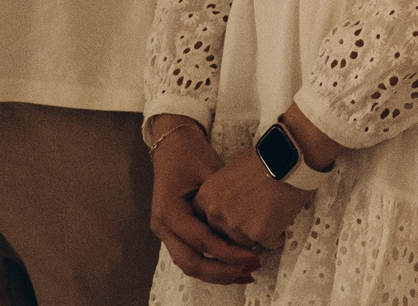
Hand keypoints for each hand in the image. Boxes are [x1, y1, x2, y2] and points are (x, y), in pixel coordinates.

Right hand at [150, 125, 259, 285]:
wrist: (173, 142)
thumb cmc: (190, 153)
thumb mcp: (211, 172)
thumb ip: (226, 200)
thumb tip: (255, 223)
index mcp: (169, 211)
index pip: (201, 241)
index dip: (227, 252)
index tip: (251, 256)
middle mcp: (162, 226)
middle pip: (191, 263)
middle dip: (222, 271)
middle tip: (249, 270)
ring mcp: (165, 232)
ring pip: (189, 265)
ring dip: (216, 273)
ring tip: (244, 274)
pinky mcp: (173, 232)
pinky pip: (190, 255)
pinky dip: (210, 263)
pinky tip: (230, 266)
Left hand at [193, 150, 312, 253]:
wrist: (288, 155)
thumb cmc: (263, 158)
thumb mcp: (231, 171)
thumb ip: (223, 195)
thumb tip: (228, 209)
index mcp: (206, 198)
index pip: (205, 223)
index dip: (220, 223)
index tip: (234, 218)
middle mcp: (217, 215)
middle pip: (224, 237)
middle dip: (240, 231)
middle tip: (257, 216)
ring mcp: (238, 227)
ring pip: (246, 244)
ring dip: (259, 234)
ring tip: (272, 213)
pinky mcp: (261, 234)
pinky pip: (270, 244)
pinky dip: (278, 235)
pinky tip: (284, 216)